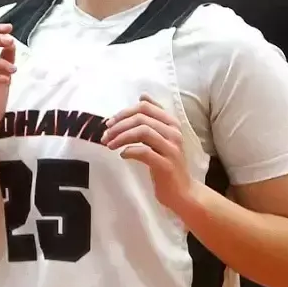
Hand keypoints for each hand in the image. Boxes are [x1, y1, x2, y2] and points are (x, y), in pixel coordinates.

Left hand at [103, 98, 199, 214]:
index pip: (145, 107)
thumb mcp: (160, 137)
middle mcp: (174, 133)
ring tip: (109, 145)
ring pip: (142, 132)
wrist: (182, 192)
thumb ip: (152, 117)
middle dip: (118, 125)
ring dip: (121, 137)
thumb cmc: (166, 162)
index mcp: (171, 123)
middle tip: (105, 136)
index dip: (124, 112)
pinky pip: (144, 152)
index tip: (109, 123)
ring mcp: (172, 149)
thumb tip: (142, 94)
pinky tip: (122, 155)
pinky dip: (129, 151)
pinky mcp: (166, 165)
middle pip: (141, 118)